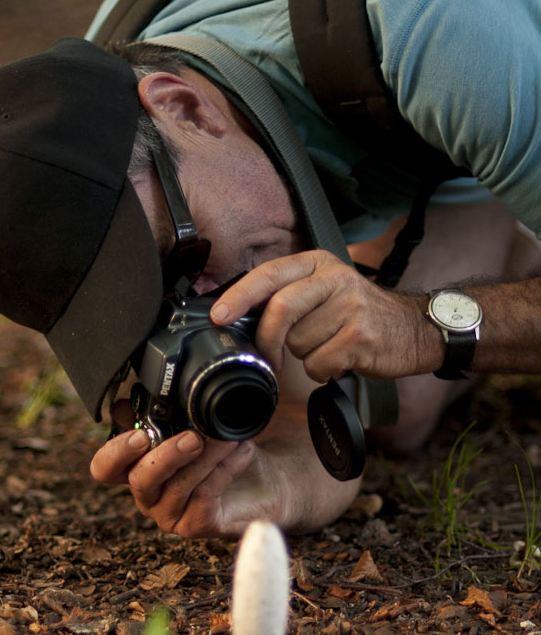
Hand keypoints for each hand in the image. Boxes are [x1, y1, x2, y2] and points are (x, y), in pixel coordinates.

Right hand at [89, 401, 281, 537]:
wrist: (266, 477)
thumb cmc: (222, 450)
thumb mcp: (192, 424)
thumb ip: (159, 414)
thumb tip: (121, 403)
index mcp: (136, 467)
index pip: (106, 467)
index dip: (116, 452)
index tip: (141, 434)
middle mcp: (148, 494)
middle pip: (139, 480)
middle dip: (165, 457)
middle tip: (192, 437)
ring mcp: (170, 514)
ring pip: (177, 486)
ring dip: (205, 457)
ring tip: (228, 438)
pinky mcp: (195, 525)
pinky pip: (204, 495)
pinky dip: (223, 469)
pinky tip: (241, 451)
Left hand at [210, 250, 432, 381]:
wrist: (415, 329)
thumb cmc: (360, 315)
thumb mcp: (326, 290)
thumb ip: (288, 295)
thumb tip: (237, 318)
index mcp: (318, 263)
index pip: (269, 274)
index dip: (240, 296)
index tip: (218, 316)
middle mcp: (335, 278)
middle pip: (279, 310)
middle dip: (266, 340)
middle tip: (269, 358)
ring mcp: (351, 306)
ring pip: (298, 343)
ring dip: (305, 356)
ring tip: (328, 347)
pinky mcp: (361, 337)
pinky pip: (318, 364)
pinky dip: (323, 371)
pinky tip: (341, 361)